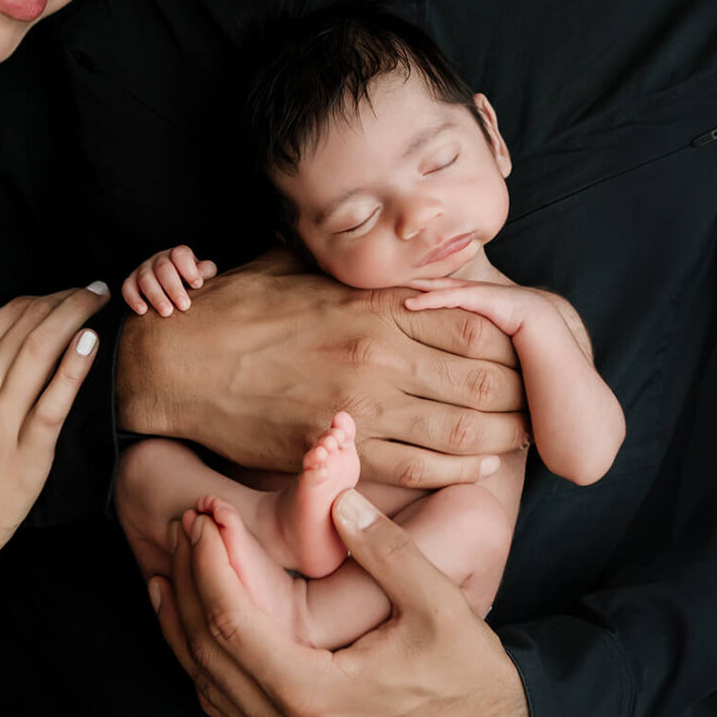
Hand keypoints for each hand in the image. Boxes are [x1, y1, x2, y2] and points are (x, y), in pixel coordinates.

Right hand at [0, 285, 106, 622]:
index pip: (3, 314)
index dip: (39, 298)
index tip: (63, 294)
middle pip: (28, 323)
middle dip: (65, 298)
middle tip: (91, 291)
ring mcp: (3, 417)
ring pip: (44, 348)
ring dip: (77, 314)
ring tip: (100, 300)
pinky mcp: (29, 449)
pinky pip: (56, 398)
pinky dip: (75, 364)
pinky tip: (91, 341)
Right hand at [116, 249, 528, 489]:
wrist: (175, 363)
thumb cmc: (235, 310)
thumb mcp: (298, 267)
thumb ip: (351, 266)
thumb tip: (384, 246)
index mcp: (372, 303)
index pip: (472, 321)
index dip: (511, 339)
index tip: (526, 350)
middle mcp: (377, 354)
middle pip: (483, 376)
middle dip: (521, 391)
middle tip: (541, 399)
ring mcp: (361, 406)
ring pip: (464, 427)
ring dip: (503, 435)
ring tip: (524, 436)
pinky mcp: (339, 450)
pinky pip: (421, 468)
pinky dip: (462, 470)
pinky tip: (482, 466)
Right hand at [121, 244, 217, 316]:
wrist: (171, 291)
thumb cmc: (189, 283)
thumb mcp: (201, 275)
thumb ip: (205, 272)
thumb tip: (202, 275)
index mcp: (177, 255)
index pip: (180, 254)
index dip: (189, 269)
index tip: (198, 285)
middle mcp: (159, 259)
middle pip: (163, 268)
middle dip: (174, 287)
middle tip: (184, 305)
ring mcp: (143, 270)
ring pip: (145, 278)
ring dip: (156, 295)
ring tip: (167, 312)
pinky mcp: (131, 282)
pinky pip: (127, 288)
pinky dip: (133, 299)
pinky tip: (143, 311)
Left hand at [148, 489, 531, 716]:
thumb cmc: (469, 668)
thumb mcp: (437, 601)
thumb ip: (384, 548)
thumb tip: (337, 501)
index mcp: (318, 696)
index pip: (232, 624)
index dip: (209, 565)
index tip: (203, 518)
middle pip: (206, 652)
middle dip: (189, 582)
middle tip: (182, 527)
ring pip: (206, 684)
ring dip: (182, 623)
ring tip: (171, 565)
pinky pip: (226, 706)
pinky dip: (202, 661)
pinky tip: (193, 621)